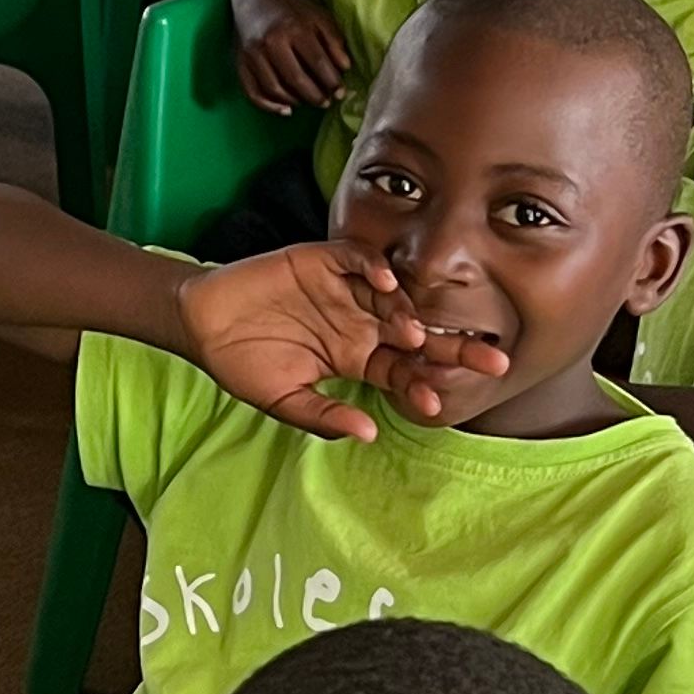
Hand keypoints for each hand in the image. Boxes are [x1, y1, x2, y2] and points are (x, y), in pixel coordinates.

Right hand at [174, 242, 511, 440]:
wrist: (201, 322)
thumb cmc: (243, 363)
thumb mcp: (283, 400)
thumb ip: (324, 415)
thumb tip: (368, 434)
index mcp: (357, 358)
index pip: (404, 372)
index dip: (423, 386)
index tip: (440, 406)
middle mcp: (359, 322)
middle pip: (416, 333)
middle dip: (453, 346)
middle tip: (492, 358)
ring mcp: (344, 291)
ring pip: (391, 297)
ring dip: (407, 312)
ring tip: (412, 332)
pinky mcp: (321, 260)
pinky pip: (357, 259)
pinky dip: (373, 266)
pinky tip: (385, 282)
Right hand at [236, 0, 352, 116]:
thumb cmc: (294, 10)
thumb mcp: (320, 18)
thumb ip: (335, 41)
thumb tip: (345, 68)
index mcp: (294, 28)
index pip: (317, 63)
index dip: (332, 81)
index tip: (341, 92)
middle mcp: (270, 42)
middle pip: (296, 79)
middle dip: (315, 95)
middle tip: (327, 102)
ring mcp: (252, 54)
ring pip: (274, 88)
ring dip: (295, 101)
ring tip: (308, 102)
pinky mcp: (240, 62)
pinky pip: (253, 91)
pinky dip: (269, 105)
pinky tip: (286, 109)